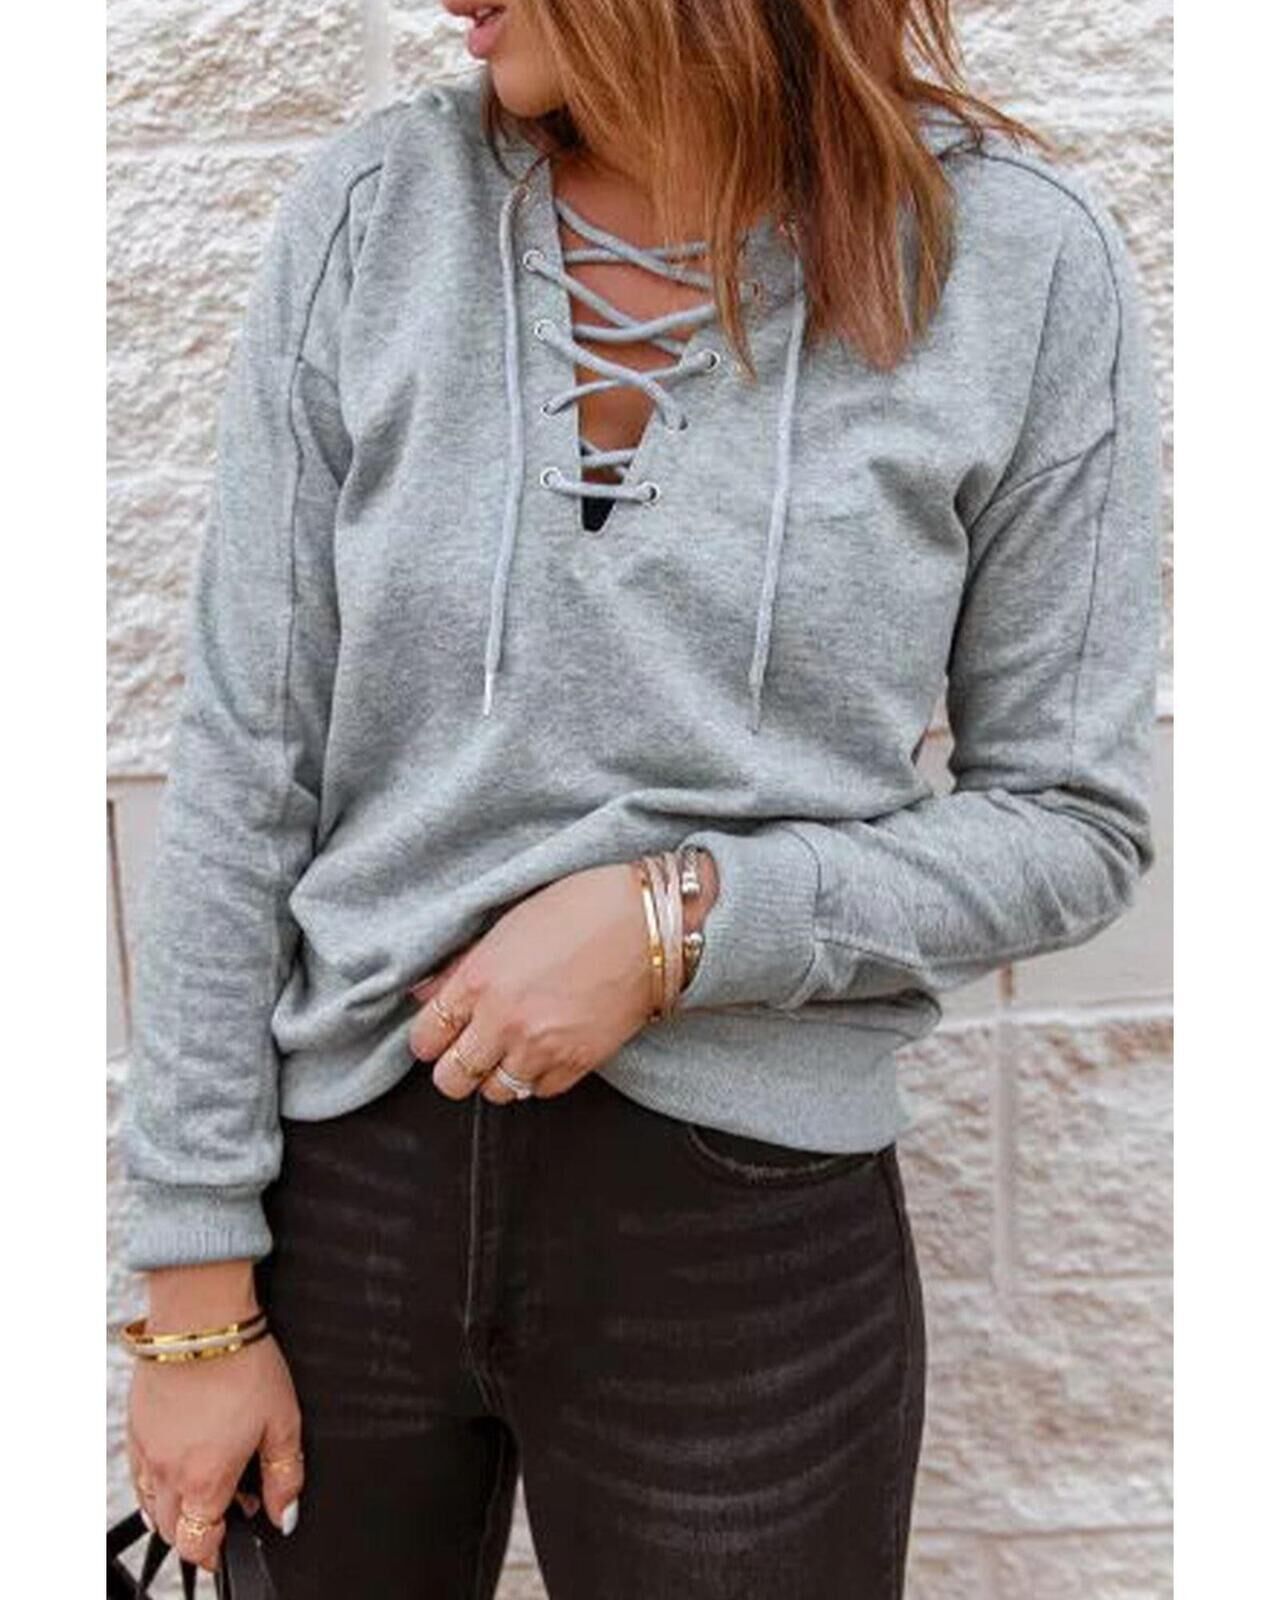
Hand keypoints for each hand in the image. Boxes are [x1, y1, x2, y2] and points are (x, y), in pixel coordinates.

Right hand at [127, 1275, 304, 1573]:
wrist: (201, 1317)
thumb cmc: (243, 1363)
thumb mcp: (283, 1421)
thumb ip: (285, 1475)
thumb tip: (286, 1514)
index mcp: (205, 1480)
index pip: (198, 1544)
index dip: (217, 1551)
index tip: (231, 1540)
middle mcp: (167, 1473)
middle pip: (171, 1531)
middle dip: (197, 1531)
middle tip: (227, 1508)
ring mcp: (146, 1450)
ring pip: (150, 1505)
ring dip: (174, 1508)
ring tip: (204, 1483)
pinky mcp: (134, 1426)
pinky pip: (138, 1472)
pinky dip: (156, 1479)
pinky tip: (179, 1456)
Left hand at [407, 857, 713, 1102]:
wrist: (649, 926)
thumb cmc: (583, 909)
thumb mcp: (509, 925)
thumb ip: (462, 966)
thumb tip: (426, 992)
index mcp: (479, 981)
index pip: (427, 1037)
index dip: (429, 1038)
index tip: (438, 1035)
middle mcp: (503, 1022)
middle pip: (452, 1079)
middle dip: (455, 1067)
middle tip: (469, 1049)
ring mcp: (541, 1048)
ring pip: (495, 1092)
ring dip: (498, 1074)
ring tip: (511, 1049)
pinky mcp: (577, 1064)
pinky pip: (540, 1091)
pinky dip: (538, 1077)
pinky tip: (545, 1049)